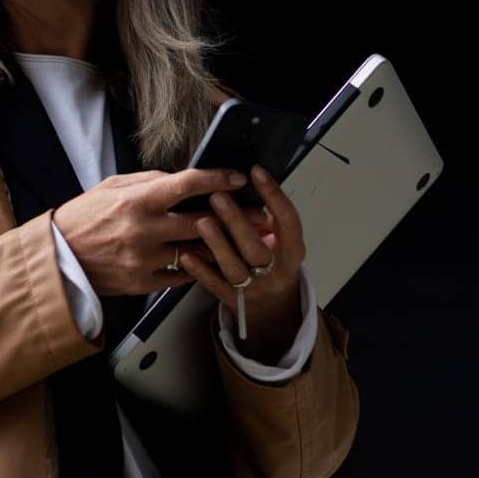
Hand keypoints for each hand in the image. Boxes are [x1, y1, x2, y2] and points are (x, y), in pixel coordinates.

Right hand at [53, 167, 270, 295]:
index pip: (186, 184)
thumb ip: (149, 182)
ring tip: (247, 241)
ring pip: (198, 252)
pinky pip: (181, 275)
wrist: (59, 258)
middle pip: (203, 222)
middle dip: (237, 217)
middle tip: (261, 214)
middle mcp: (143, 230)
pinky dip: (196, 266)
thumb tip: (182, 178)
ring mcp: (145, 259)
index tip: (237, 178)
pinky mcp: (143, 283)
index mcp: (136, 200)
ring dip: (225, 246)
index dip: (217, 179)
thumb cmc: (84, 217)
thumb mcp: (112, 187)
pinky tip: (209, 261)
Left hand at [178, 163, 306, 361]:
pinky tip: (186, 253)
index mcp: (292, 252)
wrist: (271, 306)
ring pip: (235, 268)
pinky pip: (213, 285)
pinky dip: (199, 269)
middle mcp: (275, 271)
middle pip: (257, 249)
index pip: (288, 222)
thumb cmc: (271, 261)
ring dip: (217, 244)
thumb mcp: (281, 241)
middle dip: (237, 221)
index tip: (256, 172)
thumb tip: (242, 182)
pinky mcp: (231, 298)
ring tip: (201, 221)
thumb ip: (266, 219)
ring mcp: (253, 287)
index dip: (274, 196)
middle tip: (218, 196)